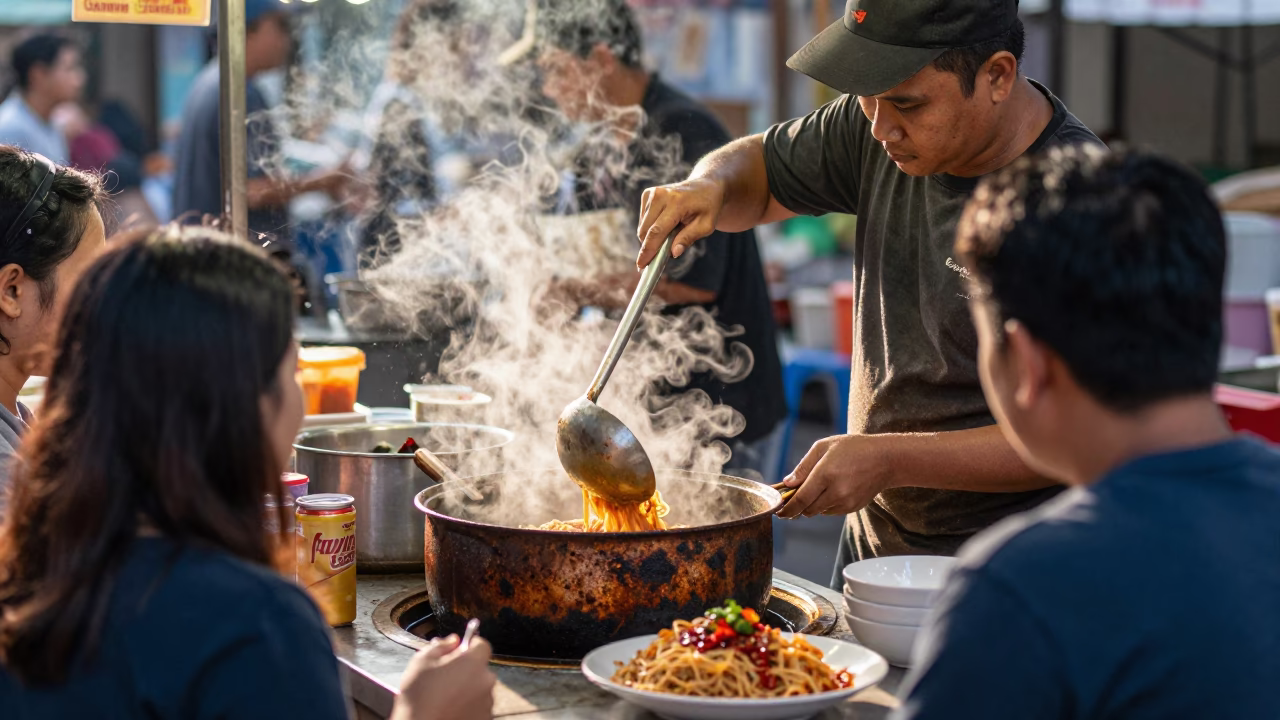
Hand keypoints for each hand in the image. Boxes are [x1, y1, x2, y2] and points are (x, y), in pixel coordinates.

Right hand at [391, 634, 495, 719]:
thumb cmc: (419, 695)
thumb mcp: (422, 661)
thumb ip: (441, 645)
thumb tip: (454, 640)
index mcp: (473, 662)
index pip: (482, 645)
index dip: (470, 645)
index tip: (458, 651)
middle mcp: (486, 681)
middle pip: (480, 668)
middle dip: (466, 669)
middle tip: (446, 676)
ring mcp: (487, 701)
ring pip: (479, 687)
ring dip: (467, 688)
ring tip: (445, 696)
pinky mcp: (485, 717)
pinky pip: (478, 705)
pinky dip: (468, 705)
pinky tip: (451, 708)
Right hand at [635, 177, 725, 269]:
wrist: (705, 186)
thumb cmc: (708, 207)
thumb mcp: (706, 226)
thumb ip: (689, 238)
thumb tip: (674, 253)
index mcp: (676, 202)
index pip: (656, 232)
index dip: (648, 251)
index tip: (641, 266)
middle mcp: (660, 195)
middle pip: (645, 231)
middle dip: (651, 247)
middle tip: (665, 254)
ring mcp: (652, 193)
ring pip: (642, 227)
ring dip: (653, 237)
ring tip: (672, 232)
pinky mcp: (647, 194)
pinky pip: (643, 221)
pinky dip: (652, 228)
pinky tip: (666, 223)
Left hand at [777, 435, 897, 518]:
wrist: (885, 460)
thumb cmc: (853, 448)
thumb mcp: (824, 447)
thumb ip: (803, 466)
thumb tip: (787, 483)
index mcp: (825, 474)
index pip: (800, 499)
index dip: (787, 508)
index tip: (778, 511)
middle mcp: (836, 491)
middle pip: (807, 509)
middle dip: (797, 506)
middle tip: (792, 498)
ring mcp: (846, 502)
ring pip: (818, 512)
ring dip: (811, 505)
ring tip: (817, 488)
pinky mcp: (852, 508)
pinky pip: (830, 511)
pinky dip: (825, 505)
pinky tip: (832, 490)